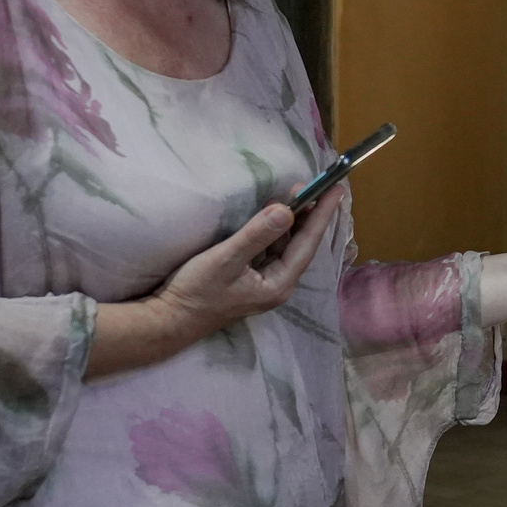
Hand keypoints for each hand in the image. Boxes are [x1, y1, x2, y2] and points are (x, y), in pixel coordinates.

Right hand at [88, 189, 343, 377]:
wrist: (169, 321)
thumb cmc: (196, 292)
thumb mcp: (226, 259)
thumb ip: (257, 234)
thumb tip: (287, 210)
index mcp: (279, 284)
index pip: (308, 243)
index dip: (321, 214)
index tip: (337, 189)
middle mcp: (278, 285)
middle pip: (301, 244)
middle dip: (310, 214)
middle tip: (319, 185)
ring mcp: (264, 282)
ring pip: (286, 246)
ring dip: (293, 220)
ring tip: (300, 193)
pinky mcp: (250, 278)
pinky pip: (272, 249)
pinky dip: (276, 230)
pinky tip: (275, 214)